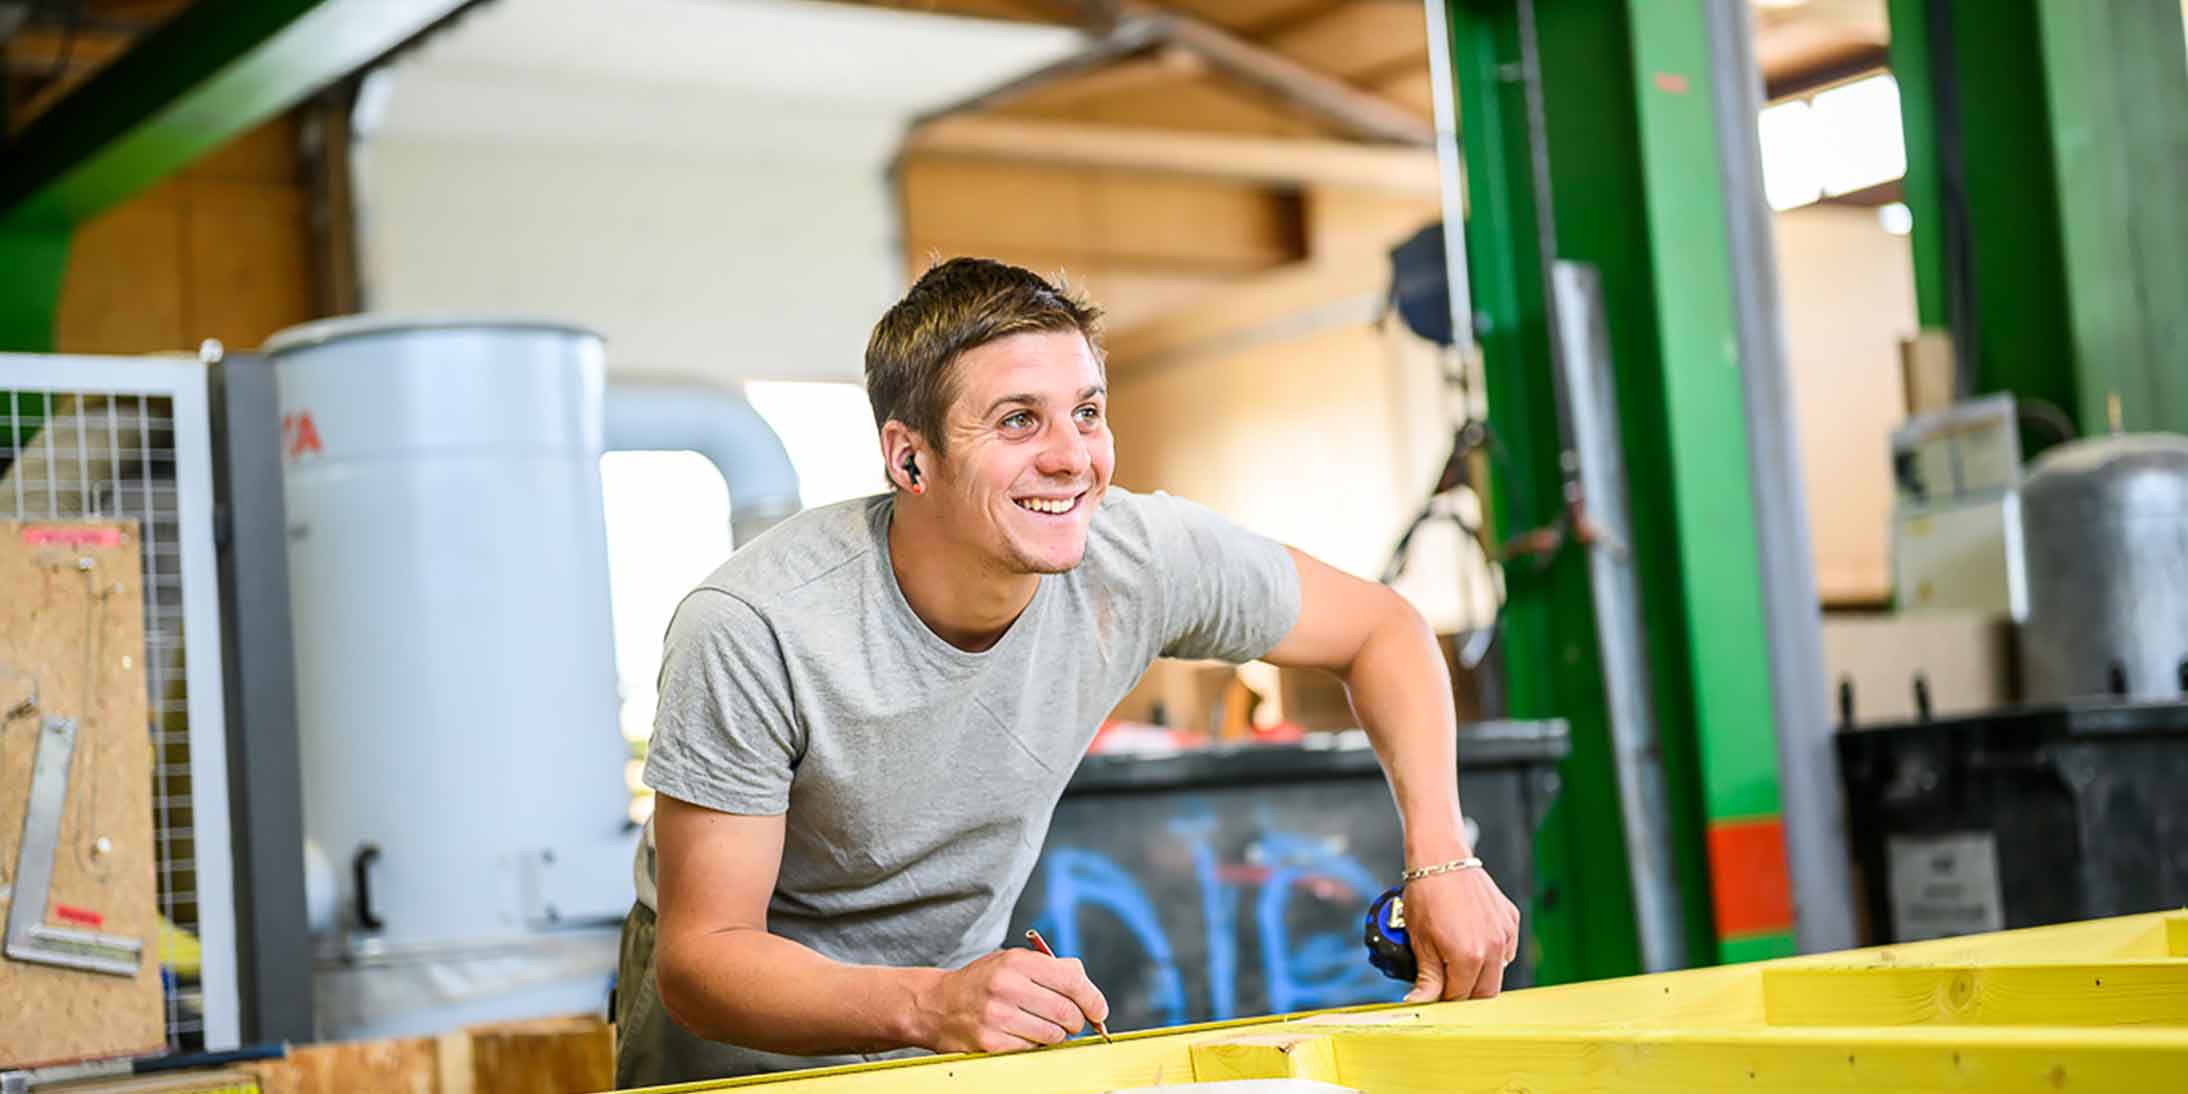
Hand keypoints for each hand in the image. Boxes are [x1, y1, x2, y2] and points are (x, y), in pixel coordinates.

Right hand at [913, 948, 1109, 1053]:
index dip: (1093, 999)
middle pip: (1066, 1012)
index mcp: (1017, 962)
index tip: (1099, 1011)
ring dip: (1057, 1036)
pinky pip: (1032, 1050)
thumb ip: (1051, 968)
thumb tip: (1087, 985)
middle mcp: (1007, 987)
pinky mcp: (991, 1043)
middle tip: (1073, 1023)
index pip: (1072, 981)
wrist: (936, 1005)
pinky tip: (1023, 1035)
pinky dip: (1035, 1046)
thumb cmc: (981, 982)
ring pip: (1052, 1035)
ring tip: (1044, 1027)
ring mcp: (998, 1017)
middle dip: (1077, 1022)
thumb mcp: (1013, 962)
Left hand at [1399, 866, 1520, 1001]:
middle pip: (1484, 993)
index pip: (1459, 998)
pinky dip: (1492, 955)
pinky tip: (1473, 944)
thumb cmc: (1426, 895)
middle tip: (1445, 983)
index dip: (1444, 1000)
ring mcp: (1505, 934)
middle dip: (1465, 993)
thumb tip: (1419, 1003)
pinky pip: (1506, 951)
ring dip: (1480, 976)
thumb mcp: (1420, 941)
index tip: (1434, 994)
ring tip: (1457, 961)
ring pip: (1498, 974)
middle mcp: (1493, 948)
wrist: (1441, 858)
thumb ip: (1426, 978)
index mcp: (1468, 957)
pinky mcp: (1510, 920)